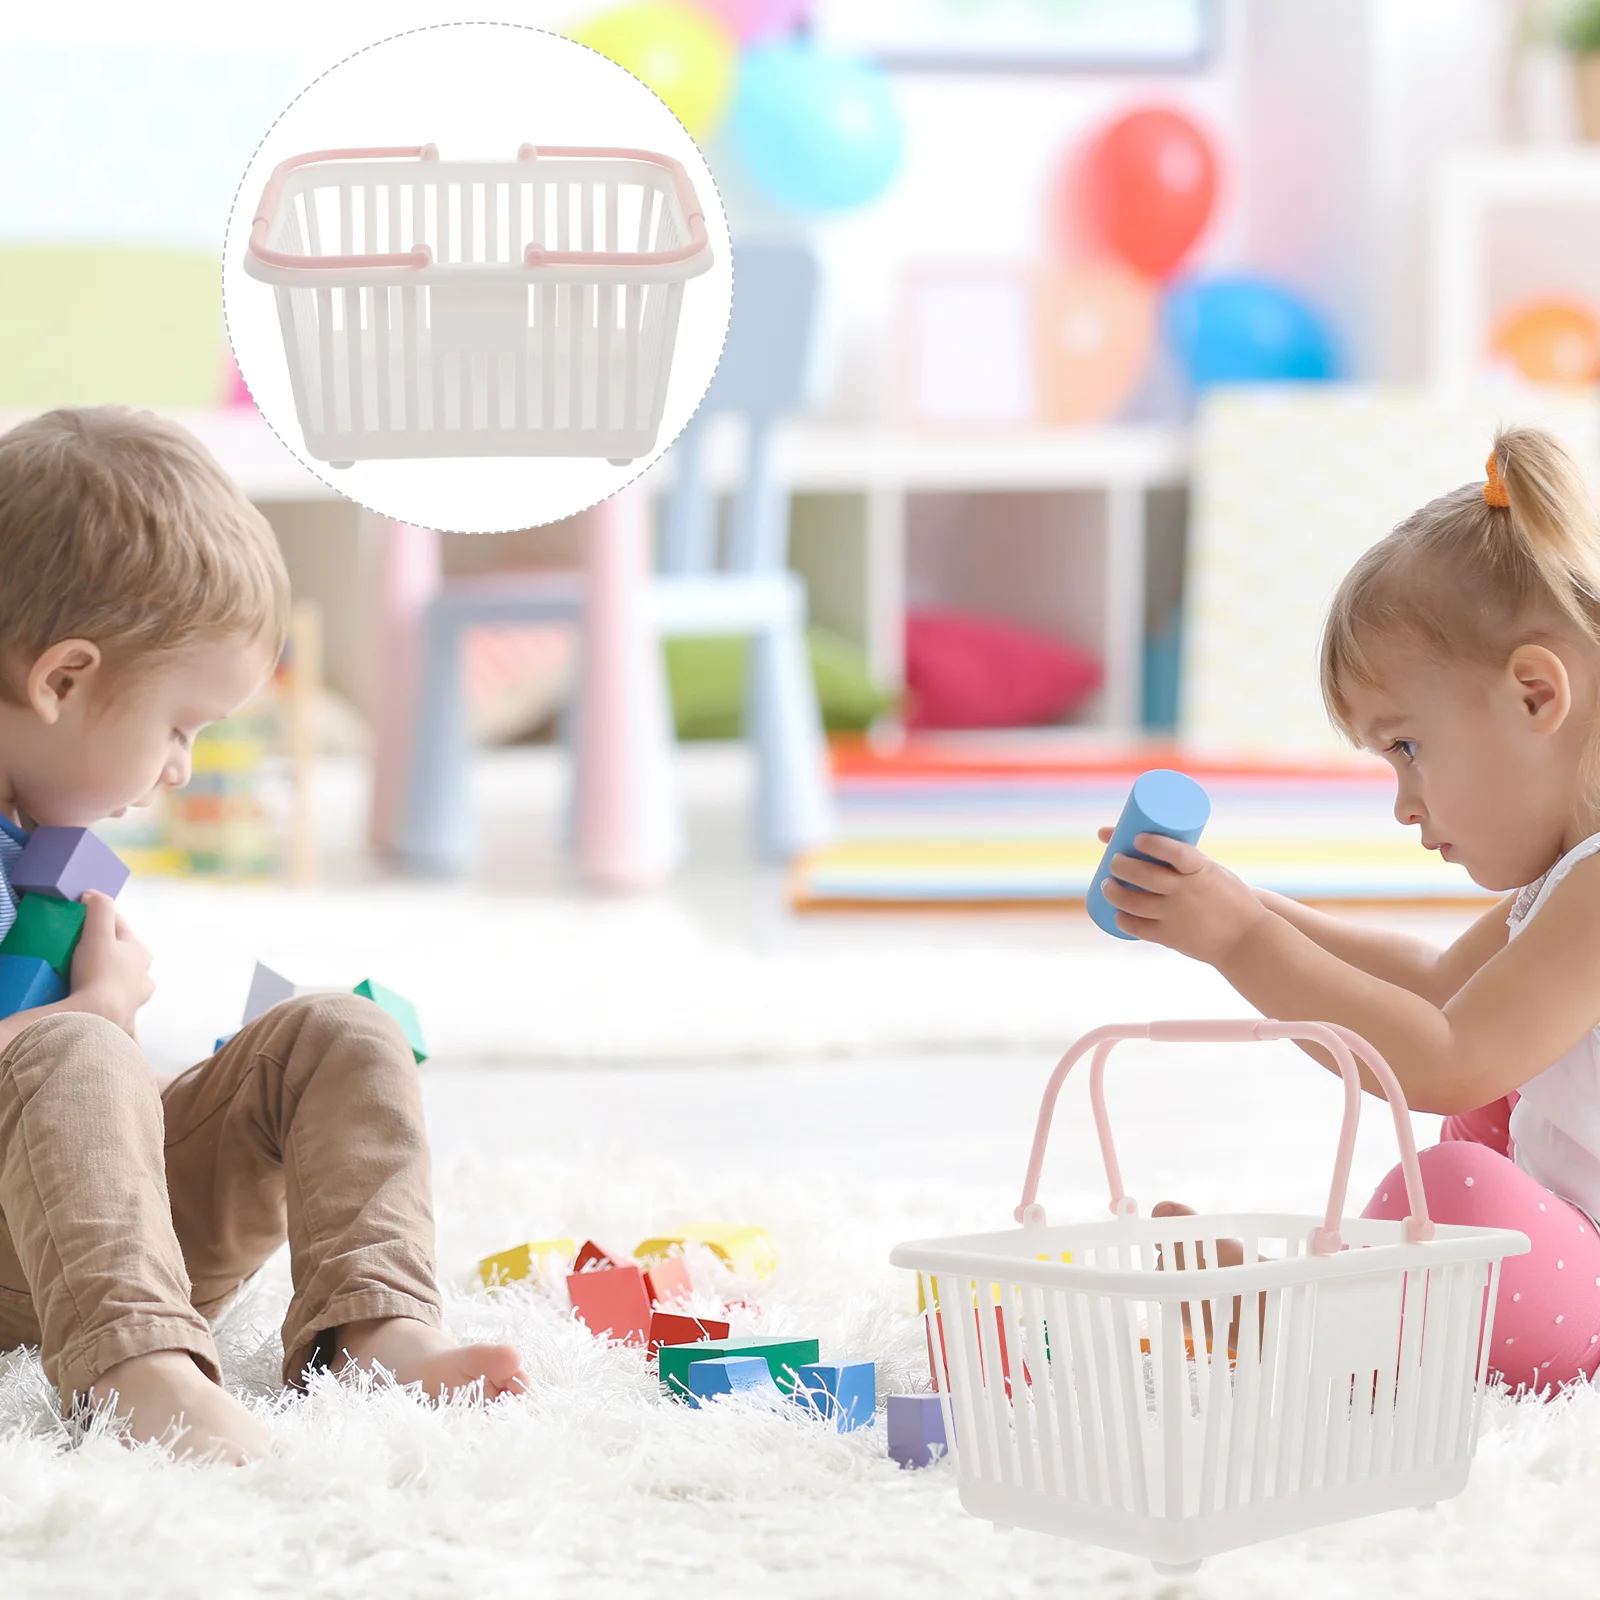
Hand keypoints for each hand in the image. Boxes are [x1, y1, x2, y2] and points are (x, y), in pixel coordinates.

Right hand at [68, 890, 153, 1034]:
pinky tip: (98, 1007)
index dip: (99, 917)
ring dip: (114, 978)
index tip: (80, 914)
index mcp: (140, 952)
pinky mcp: (124, 1020)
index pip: (119, 925)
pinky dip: (109, 1005)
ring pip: (127, 982)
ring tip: (92, 977)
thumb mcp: (97, 934)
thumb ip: (99, 910)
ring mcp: (136, 999)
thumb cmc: (98, 973)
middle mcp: (143, 976)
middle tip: (83, 947)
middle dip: (110, 948)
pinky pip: (117, 1009)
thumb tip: (94, 894)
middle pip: (126, 954)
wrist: (97, 1017)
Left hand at [1096, 829, 1267, 963]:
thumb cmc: (1226, 898)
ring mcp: (1177, 915)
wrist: (1246, 939)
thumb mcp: (1211, 873)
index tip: (1138, 837)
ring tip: (1108, 884)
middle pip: (1145, 876)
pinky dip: (1123, 919)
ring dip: (1114, 892)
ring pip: (1134, 902)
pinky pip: (1138, 928)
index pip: (1176, 852)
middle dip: (1121, 865)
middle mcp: (1187, 892)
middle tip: (1114, 860)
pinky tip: (1117, 913)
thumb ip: (1183, 861)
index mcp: (1202, 871)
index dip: (1154, 843)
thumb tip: (1145, 840)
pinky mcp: (1170, 937)